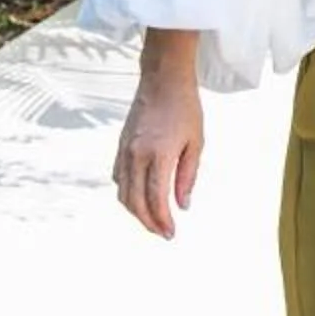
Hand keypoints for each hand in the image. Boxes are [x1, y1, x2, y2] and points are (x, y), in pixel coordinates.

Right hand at [113, 70, 203, 238]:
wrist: (162, 81)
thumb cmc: (185, 109)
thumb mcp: (196, 143)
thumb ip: (187, 176)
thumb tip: (183, 205)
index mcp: (158, 155)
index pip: (155, 198)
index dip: (162, 220)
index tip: (171, 233)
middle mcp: (136, 156)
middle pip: (135, 201)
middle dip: (148, 222)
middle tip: (164, 233)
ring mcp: (124, 151)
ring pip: (123, 193)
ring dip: (135, 211)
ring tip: (153, 220)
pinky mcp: (120, 147)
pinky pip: (119, 178)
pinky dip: (127, 194)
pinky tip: (139, 199)